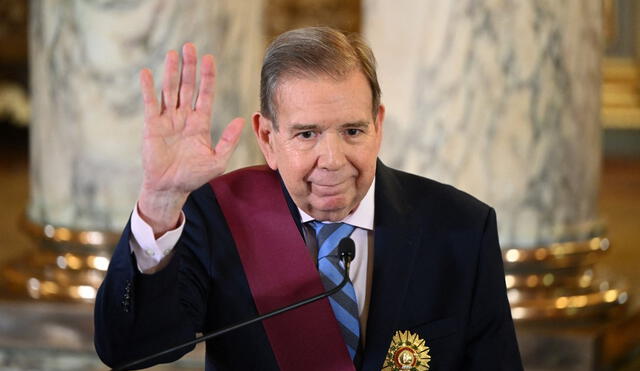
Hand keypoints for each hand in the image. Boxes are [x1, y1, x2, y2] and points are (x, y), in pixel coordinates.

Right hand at [137, 43, 243, 234]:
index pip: (205, 94)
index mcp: (200, 123)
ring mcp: (168, 120)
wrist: (170, 188)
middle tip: (190, 46)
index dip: (207, 77)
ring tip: (173, 53)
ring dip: (171, 72)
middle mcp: (184, 118)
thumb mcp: (217, 160)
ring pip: (170, 91)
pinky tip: (147, 73)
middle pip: (187, 87)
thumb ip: (229, 140)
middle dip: (189, 67)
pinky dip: (148, 89)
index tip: (209, 59)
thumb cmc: (194, 176)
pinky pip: (150, 104)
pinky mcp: (152, 126)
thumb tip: (242, 120)